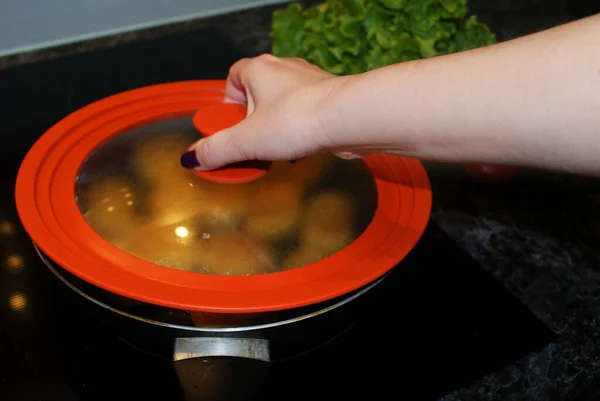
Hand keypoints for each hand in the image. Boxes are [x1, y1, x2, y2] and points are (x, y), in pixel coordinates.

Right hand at [181, 54, 348, 169]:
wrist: (349, 118)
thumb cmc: (298, 120)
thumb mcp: (246, 140)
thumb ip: (216, 149)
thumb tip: (191, 158)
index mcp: (258, 69)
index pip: (231, 79)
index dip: (227, 106)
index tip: (228, 130)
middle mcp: (284, 70)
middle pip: (256, 96)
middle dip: (252, 124)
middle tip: (252, 146)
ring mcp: (309, 83)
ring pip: (282, 107)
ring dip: (276, 129)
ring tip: (278, 151)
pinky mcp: (328, 99)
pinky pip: (304, 115)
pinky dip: (298, 132)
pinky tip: (301, 149)